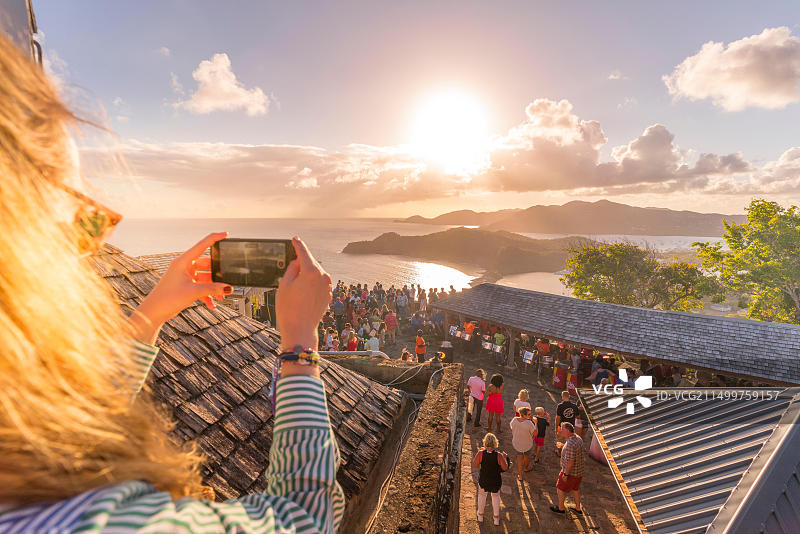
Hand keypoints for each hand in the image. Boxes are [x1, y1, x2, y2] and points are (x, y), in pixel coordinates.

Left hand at [130, 232, 230, 342]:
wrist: (154, 311)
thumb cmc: (167, 298)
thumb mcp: (194, 292)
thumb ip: (213, 289)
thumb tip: (227, 288)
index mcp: (184, 261)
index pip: (202, 245)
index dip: (215, 238)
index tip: (226, 234)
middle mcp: (184, 266)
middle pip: (207, 264)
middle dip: (218, 275)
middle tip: (227, 281)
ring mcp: (185, 276)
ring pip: (205, 278)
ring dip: (213, 287)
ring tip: (221, 296)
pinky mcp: (185, 286)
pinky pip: (201, 287)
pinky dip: (207, 295)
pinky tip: (212, 304)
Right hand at [276, 237, 331, 376]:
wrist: (300, 330)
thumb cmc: (289, 308)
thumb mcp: (284, 284)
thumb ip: (291, 268)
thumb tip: (297, 262)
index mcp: (311, 271)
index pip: (304, 252)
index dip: (297, 244)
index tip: (294, 239)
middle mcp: (323, 277)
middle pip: (311, 262)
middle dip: (302, 261)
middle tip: (291, 262)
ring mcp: (327, 286)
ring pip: (316, 273)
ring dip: (307, 273)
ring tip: (295, 283)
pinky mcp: (328, 294)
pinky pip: (319, 283)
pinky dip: (312, 283)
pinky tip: (302, 291)